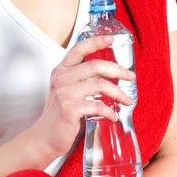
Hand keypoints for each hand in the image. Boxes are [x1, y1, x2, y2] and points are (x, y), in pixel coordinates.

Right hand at [31, 34, 135, 158]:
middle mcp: (61, 78)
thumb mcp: (66, 89)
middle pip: (95, 65)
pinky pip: (97, 106)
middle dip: (118, 70)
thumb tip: (109, 74)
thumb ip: (82, 79)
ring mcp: (64, 93)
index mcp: (61, 70)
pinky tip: (113, 116)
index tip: (111, 39)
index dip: (96, 41)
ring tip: (127, 100)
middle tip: (130, 76)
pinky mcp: (69, 109)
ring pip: (100, 85)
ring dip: (118, 93)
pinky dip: (110, 111)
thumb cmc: (59, 114)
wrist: (45, 137)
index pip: (79, 48)